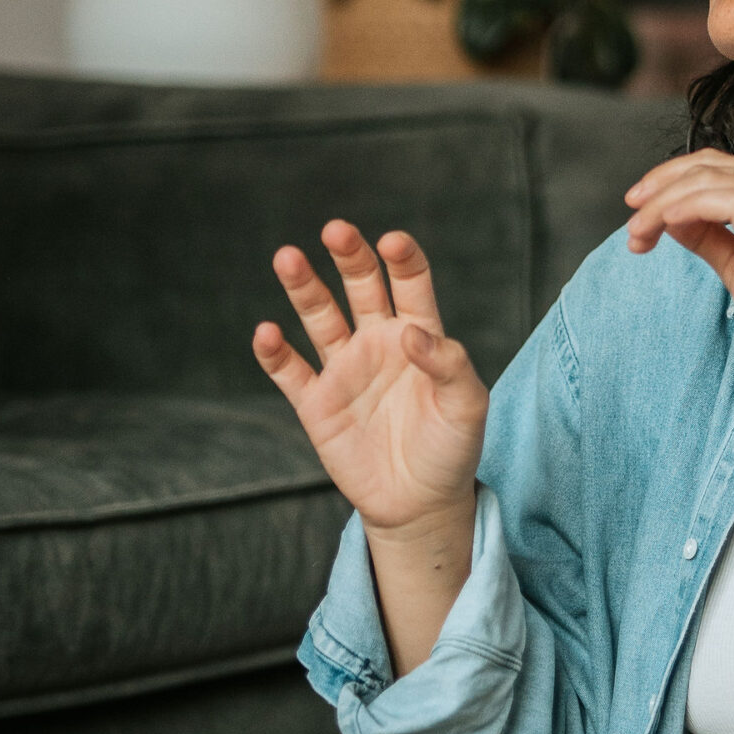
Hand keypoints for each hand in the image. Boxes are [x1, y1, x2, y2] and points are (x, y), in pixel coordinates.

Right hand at [253, 222, 487, 536]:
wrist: (420, 504)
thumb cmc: (452, 447)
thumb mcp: (467, 406)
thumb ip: (449, 364)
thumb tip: (411, 333)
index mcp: (419, 333)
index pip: (411, 282)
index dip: (403, 259)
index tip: (393, 241)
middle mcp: (379, 341)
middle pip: (361, 286)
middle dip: (349, 257)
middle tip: (336, 230)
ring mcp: (345, 369)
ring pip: (320, 317)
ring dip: (304, 288)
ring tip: (288, 258)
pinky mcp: (317, 404)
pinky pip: (291, 372)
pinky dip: (275, 353)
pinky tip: (266, 332)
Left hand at [623, 153, 733, 462]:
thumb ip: (711, 240)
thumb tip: (671, 220)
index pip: (715, 166)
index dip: (669, 179)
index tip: (638, 207)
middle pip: (709, 164)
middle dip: (659, 184)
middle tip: (630, 213)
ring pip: (712, 179)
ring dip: (664, 201)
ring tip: (639, 231)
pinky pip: (730, 201)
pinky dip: (691, 205)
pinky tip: (667, 223)